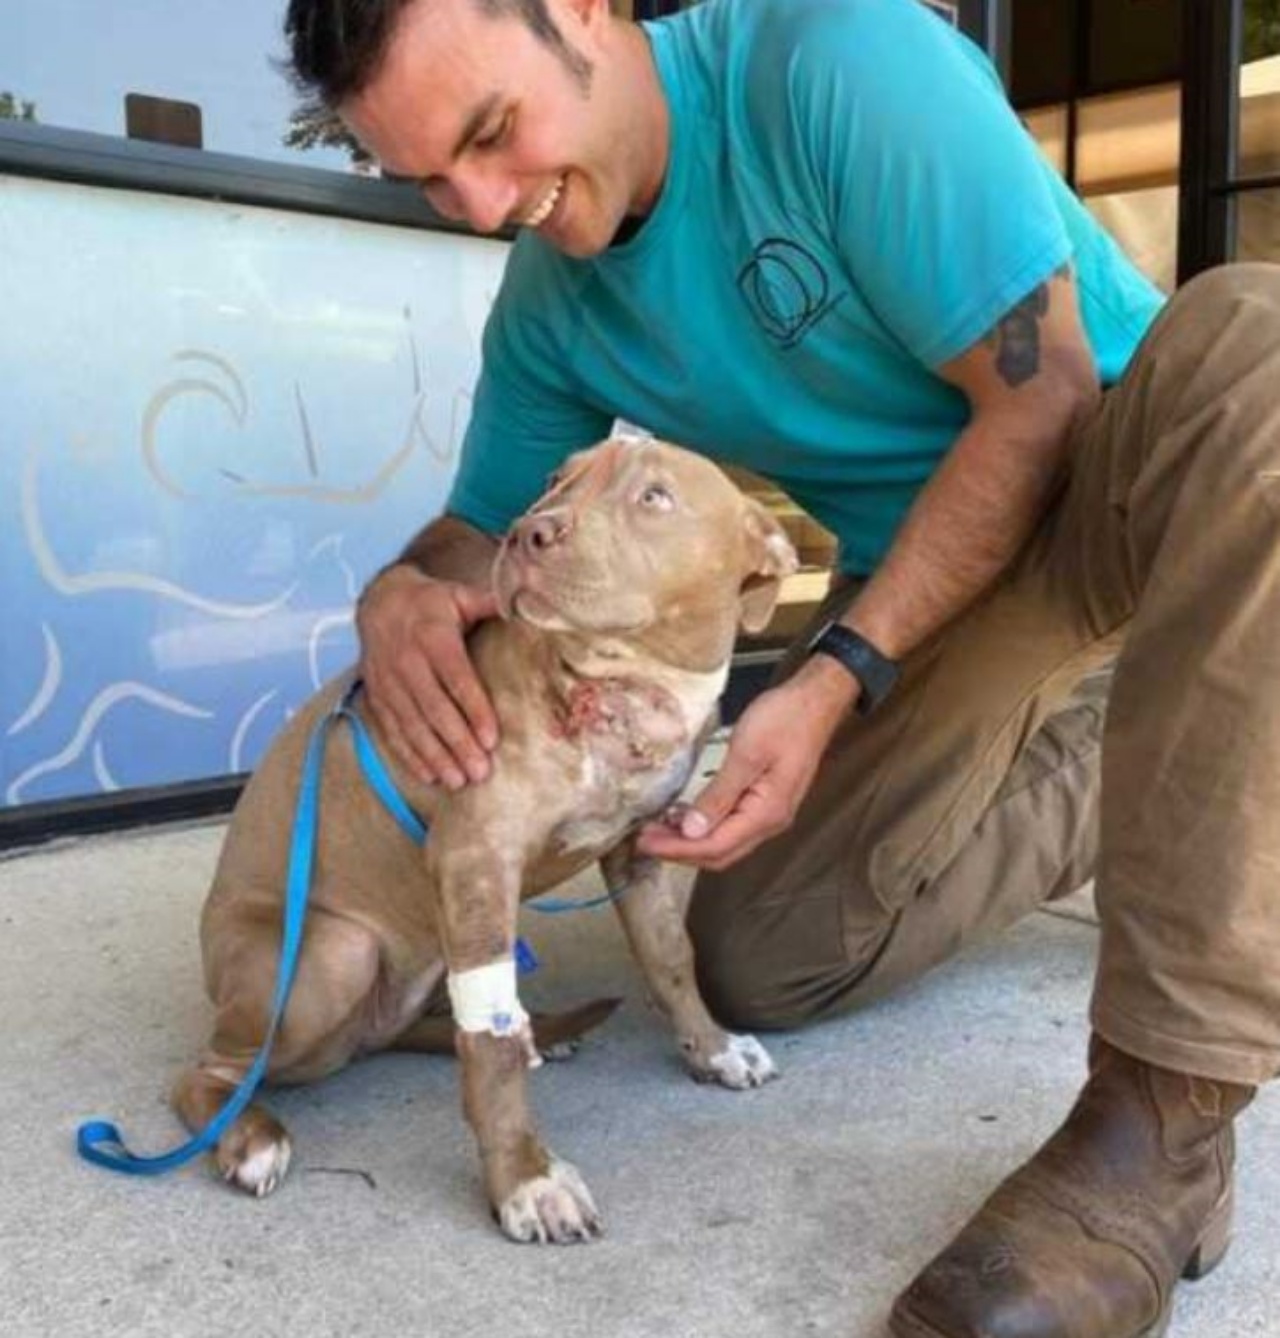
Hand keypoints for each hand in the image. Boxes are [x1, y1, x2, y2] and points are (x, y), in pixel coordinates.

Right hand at [356, 563, 499, 788]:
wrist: (380, 601)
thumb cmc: (431, 603)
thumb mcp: (460, 595)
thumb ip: (493, 603)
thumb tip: (532, 597)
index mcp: (435, 637)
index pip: (457, 679)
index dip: (474, 710)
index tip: (491, 739)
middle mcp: (408, 662)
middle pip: (435, 709)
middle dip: (458, 744)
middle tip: (480, 771)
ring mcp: (389, 682)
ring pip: (413, 725)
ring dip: (435, 756)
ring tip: (458, 781)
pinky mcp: (378, 696)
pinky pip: (392, 730)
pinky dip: (409, 755)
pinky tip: (429, 775)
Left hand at [636, 658, 857, 870]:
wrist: (816, 701)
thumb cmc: (785, 720)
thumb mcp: (746, 753)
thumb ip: (720, 795)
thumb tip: (692, 830)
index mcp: (766, 813)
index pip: (715, 847)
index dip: (677, 849)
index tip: (645, 842)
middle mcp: (770, 822)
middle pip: (720, 854)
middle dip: (680, 852)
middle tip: (643, 840)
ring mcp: (769, 814)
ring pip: (725, 843)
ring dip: (690, 842)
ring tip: (657, 830)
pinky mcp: (765, 802)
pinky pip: (731, 827)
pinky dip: (704, 827)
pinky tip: (683, 815)